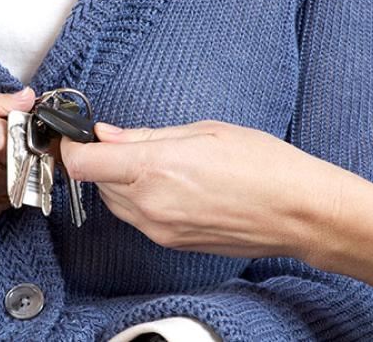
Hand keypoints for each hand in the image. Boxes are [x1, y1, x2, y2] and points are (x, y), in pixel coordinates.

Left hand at [60, 120, 348, 259]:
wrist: (299, 212)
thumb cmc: (264, 165)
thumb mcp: (204, 131)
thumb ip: (147, 135)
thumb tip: (107, 134)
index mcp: (155, 168)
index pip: (83, 164)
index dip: (73, 147)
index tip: (79, 135)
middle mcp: (150, 204)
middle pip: (95, 182)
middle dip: (102, 161)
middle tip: (124, 140)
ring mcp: (160, 229)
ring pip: (114, 202)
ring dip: (119, 181)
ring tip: (156, 162)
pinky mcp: (171, 242)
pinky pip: (137, 218)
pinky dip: (140, 199)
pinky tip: (170, 184)